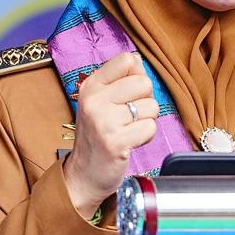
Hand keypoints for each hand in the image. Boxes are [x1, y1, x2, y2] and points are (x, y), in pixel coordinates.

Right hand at [61, 52, 157, 216]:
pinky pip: (150, 128)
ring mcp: (104, 121)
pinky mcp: (116, 141)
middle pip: (144, 83)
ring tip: (128, 130)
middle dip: (145, 101)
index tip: (128, 93)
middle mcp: (94, 100)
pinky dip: (146, 137)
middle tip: (130, 116)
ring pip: (151, 107)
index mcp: (91, 86)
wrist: (83, 175)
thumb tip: (138, 60)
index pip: (127, 60)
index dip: (137, 76)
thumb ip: (119, 81)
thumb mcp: (100, 102)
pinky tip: (131, 141)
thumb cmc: (97, 136)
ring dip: (146, 121)